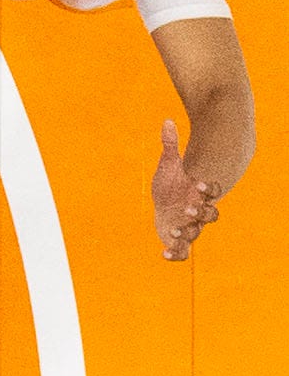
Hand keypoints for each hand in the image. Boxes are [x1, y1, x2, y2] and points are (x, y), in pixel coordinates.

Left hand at [152, 119, 222, 259]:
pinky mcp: (179, 239)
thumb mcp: (168, 166)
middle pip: (212, 214)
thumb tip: (167, 121)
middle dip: (201, 212)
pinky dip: (176, 255)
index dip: (209, 188)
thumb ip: (169, 146)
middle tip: (187, 208)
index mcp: (198, 193)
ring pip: (197, 233)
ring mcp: (190, 226)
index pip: (212, 191)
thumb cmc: (170, 184)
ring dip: (187, 233)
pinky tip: (163, 254)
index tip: (197, 183)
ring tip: (174, 230)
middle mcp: (197, 211)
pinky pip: (182, 251)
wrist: (165, 204)